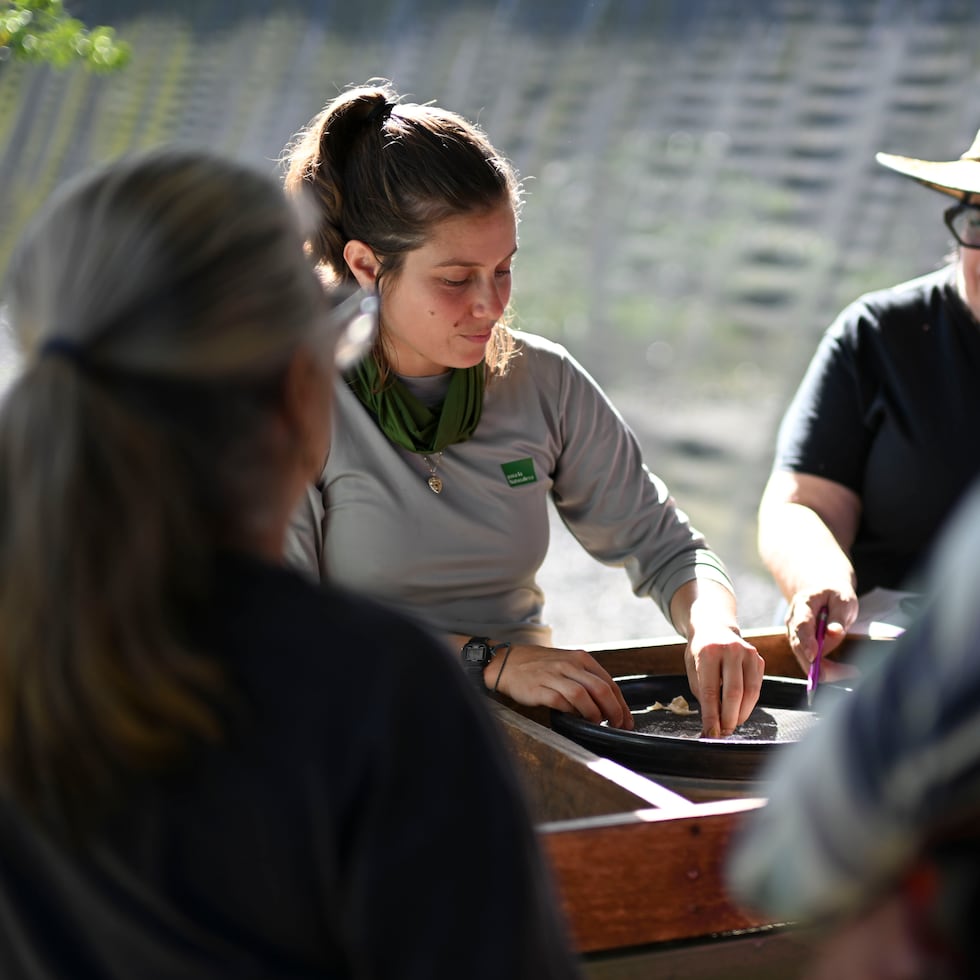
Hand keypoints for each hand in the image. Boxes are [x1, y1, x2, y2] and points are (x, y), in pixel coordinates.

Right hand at [490, 644, 633, 729]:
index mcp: (581, 659)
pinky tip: (574, 718)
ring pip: (582, 696)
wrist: (508, 662)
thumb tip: (610, 704)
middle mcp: (569, 665)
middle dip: (613, 711)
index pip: (609, 683)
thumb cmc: (541, 666)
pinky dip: (571, 712)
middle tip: (617, 725)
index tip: (626, 720)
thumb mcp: (568, 663)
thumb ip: (588, 679)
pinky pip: (560, 702)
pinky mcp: (539, 688)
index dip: (621, 705)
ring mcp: (553, 676)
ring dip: (593, 713)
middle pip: (600, 689)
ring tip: (596, 723)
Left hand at [684, 627, 763, 737]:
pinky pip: (756, 688)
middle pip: (733, 693)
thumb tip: (711, 722)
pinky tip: (740, 711)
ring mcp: (748, 653)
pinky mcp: (759, 659)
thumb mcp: (692, 667)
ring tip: (731, 725)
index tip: (710, 733)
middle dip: (728, 719)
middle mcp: (730, 650)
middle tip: (723, 733)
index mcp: (708, 652)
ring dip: (741, 714)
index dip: (711, 716)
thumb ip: (701, 692)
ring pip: (749, 693)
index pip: (710, 691)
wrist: (715, 628)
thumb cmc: (700, 652)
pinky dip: (749, 704)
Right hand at [784, 589, 858, 681]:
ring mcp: (794, 634)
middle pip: (799, 646)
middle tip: (845, 672)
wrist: (823, 593)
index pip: (801, 625)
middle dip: (818, 664)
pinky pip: (809, 661)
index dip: (806, 641)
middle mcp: (793, 621)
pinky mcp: (800, 645)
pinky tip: (841, 670)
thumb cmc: (834, 595)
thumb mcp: (842, 600)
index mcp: (802, 605)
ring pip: (803, 658)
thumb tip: (834, 632)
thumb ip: (838, 616)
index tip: (814, 655)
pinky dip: (824, 669)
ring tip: (850, 671)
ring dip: (825, 669)